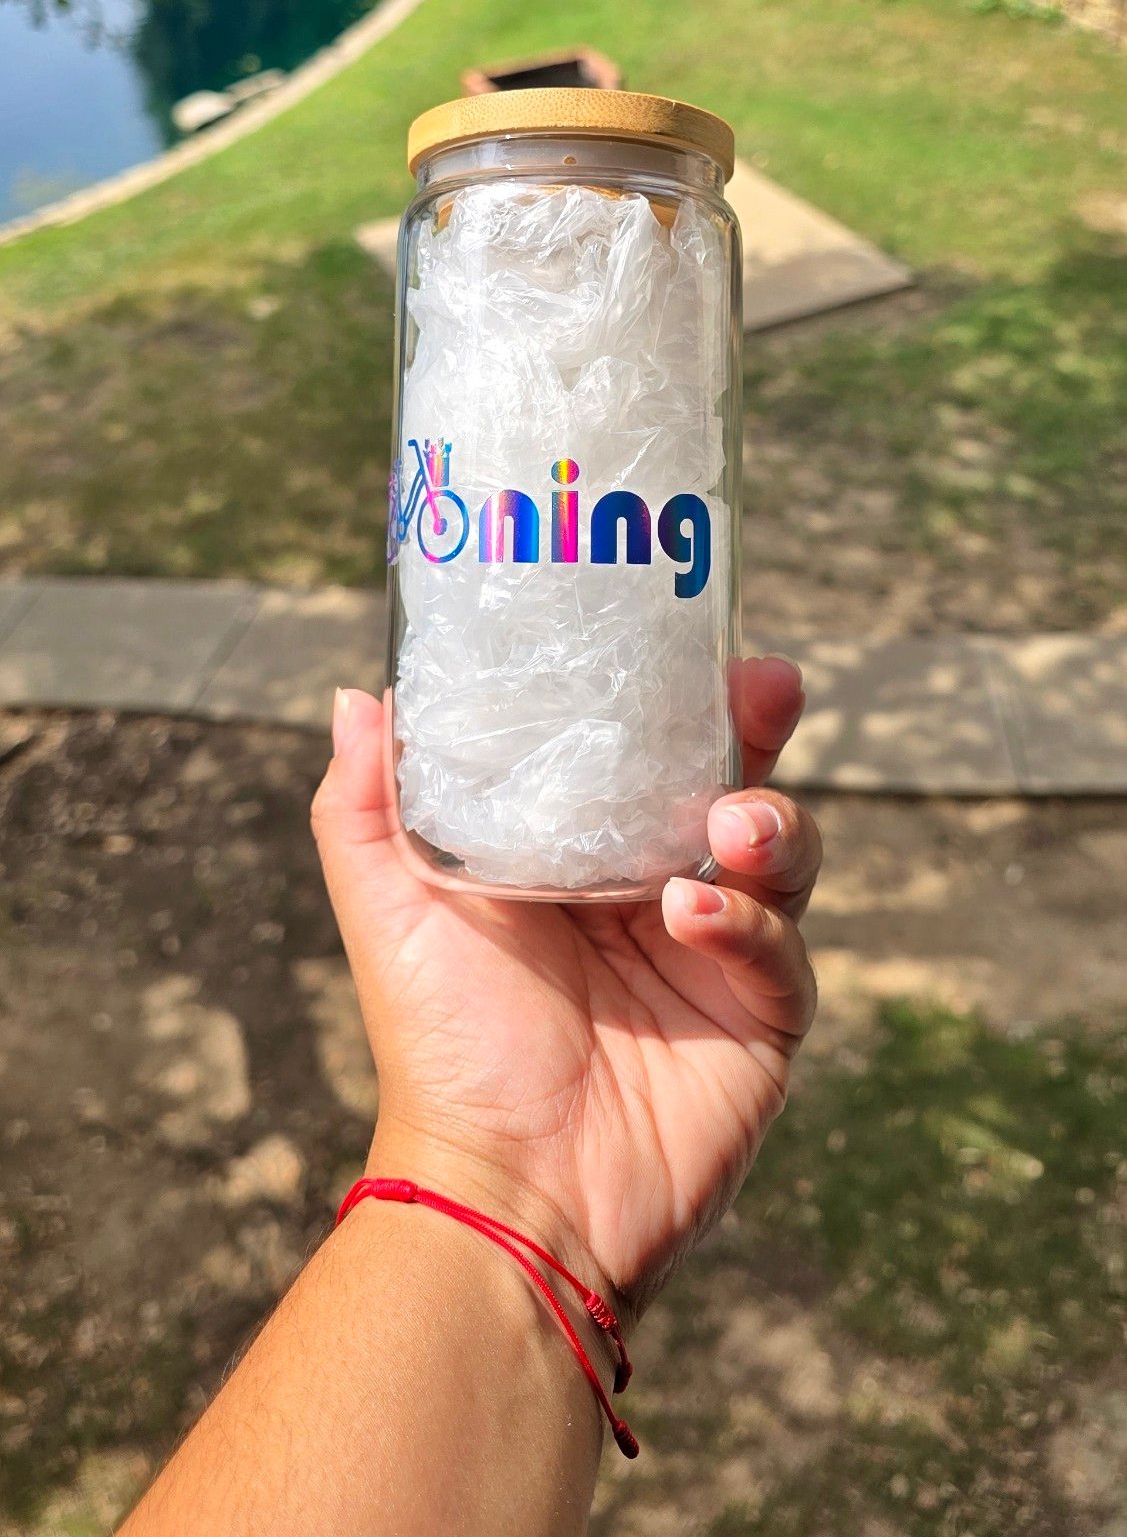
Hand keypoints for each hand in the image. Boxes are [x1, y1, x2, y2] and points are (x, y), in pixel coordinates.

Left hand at [312, 657, 819, 1324]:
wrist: (505, 1192)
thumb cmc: (443, 1045)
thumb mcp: (392, 909)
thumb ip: (369, 802)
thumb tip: (355, 693)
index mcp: (586, 853)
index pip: (649, 751)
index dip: (680, 697)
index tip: (701, 643)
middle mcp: (659, 892)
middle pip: (733, 781)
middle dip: (756, 731)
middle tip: (764, 689)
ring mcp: (717, 955)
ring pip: (782, 857)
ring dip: (770, 824)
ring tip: (732, 824)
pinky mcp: (761, 1019)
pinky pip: (782, 952)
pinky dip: (748, 924)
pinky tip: (694, 917)